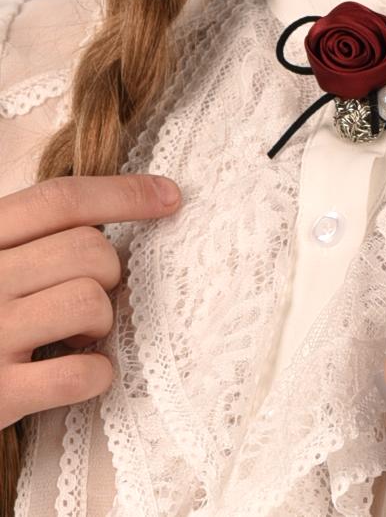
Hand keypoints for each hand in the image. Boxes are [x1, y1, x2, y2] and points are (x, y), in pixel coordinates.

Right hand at [0, 173, 182, 428]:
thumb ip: (32, 237)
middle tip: (91, 297)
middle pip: (88, 249)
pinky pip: (79, 372)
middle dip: (109, 273)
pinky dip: (96, 374)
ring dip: (101, 322)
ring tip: (77, 335)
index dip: (123, 193)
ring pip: (90, 301)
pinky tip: (80, 371)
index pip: (60, 199)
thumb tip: (125, 208)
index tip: (170, 196)